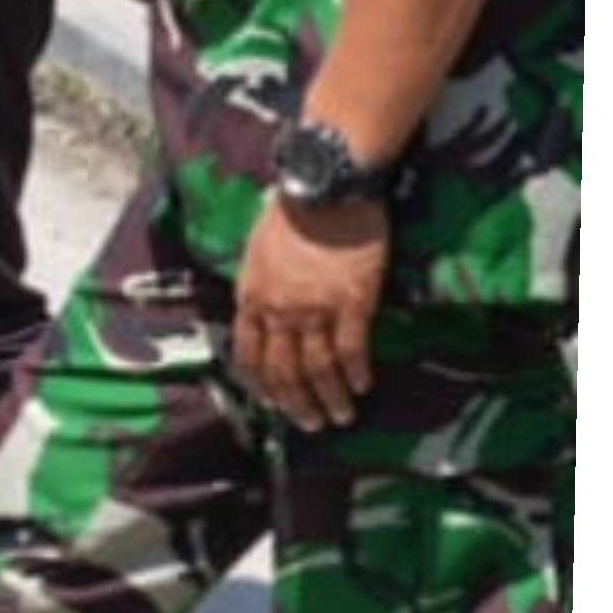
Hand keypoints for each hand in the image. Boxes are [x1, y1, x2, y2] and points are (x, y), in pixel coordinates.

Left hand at [227, 171, 389, 427]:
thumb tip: (266, 315)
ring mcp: (316, 309)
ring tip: (342, 416)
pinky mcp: (351, 304)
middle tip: (311, 424)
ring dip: (330, 399)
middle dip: (296, 404)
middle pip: (284, 371)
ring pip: (319, 370)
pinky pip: (352, 351)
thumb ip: (262, 287)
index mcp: (252, 295)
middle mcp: (279, 310)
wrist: (325, 189)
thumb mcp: (258, 251)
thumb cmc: (291, 213)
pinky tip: (363, 385)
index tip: (272, 403)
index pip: (248, 353)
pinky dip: (357, 373)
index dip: (260, 384)